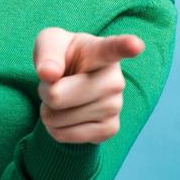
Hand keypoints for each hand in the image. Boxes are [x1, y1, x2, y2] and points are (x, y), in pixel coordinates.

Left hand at [32, 26, 145, 144]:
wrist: (70, 83)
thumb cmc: (61, 57)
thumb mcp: (50, 44)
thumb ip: (47, 53)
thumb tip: (49, 74)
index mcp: (101, 50)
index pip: (114, 48)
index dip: (126, 45)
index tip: (135, 44)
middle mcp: (114, 79)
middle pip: (57, 96)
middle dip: (44, 91)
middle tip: (57, 81)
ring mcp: (115, 106)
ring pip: (58, 118)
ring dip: (49, 110)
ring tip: (66, 96)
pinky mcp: (110, 129)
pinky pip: (63, 135)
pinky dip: (54, 128)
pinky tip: (68, 114)